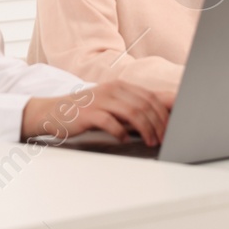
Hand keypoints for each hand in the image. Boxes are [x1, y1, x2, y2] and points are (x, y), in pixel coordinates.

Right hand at [22, 80, 173, 144]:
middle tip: (163, 139)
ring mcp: (100, 100)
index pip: (151, 96)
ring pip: (132, 112)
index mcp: (121, 86)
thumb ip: (133, 108)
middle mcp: (112, 89)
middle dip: (159, 124)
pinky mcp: (89, 113)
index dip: (165, 113)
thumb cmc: (87, 111)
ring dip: (146, 129)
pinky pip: (110, 122)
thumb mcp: (112, 105)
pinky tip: (124, 140)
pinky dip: (121, 132)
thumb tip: (160, 118)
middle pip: (145, 105)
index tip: (173, 127)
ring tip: (151, 142)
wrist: (54, 111)